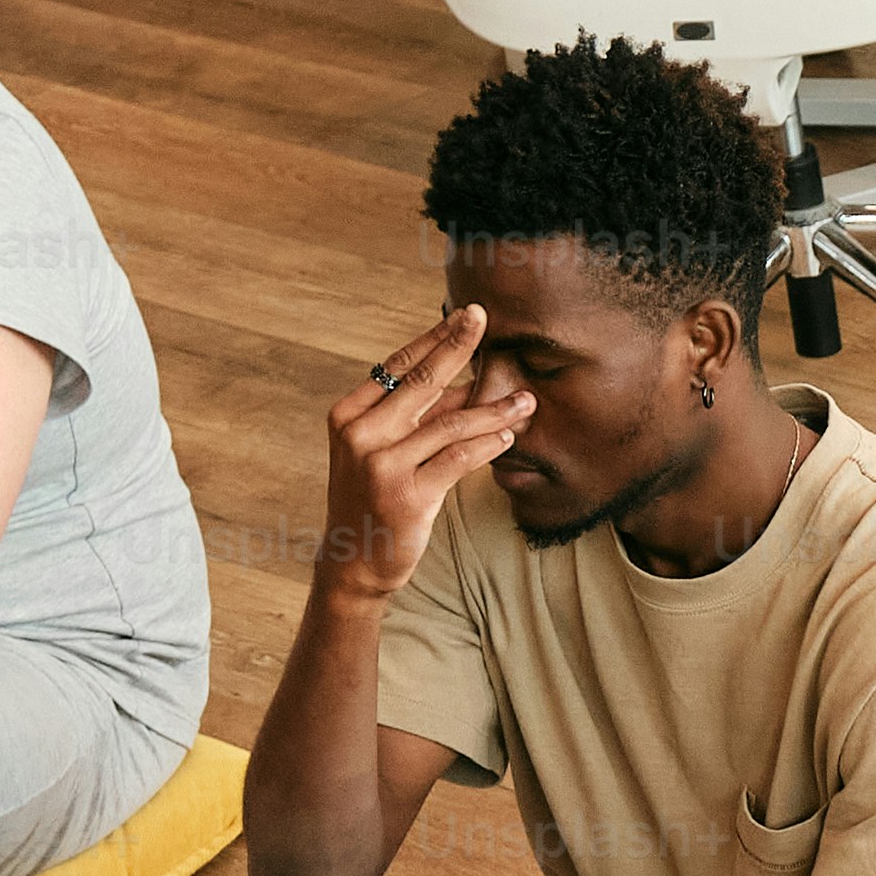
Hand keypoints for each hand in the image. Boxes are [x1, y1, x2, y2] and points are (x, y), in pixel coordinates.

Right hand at [319, 304, 534, 602]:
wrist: (352, 560)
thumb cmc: (373, 499)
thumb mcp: (382, 451)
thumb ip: (417, 418)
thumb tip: (465, 383)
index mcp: (349, 415)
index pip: (398, 366)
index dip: (434, 339)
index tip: (464, 315)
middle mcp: (361, 434)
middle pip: (422, 382)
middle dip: (458, 346)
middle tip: (486, 319)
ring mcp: (382, 464)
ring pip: (450, 422)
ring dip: (493, 408)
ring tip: (527, 399)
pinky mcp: (408, 494)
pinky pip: (459, 458)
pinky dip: (487, 443)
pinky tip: (508, 434)